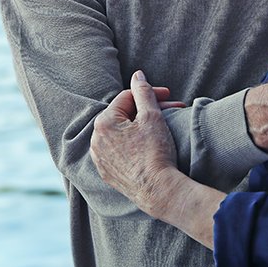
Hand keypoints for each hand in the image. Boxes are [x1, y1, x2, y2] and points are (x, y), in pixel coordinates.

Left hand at [90, 71, 180, 215]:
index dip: (149, 93)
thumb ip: (143, 91)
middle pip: (124, 115)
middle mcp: (96, 141)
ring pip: (122, 133)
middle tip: (172, 110)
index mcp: (103, 123)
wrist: (158, 191)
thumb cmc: (155, 152)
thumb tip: (137, 75)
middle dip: (148, 110)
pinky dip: (133, 144)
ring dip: (141, 126)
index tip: (168, 95)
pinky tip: (149, 144)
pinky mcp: (108, 173)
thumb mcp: (152, 116)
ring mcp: (100, 159)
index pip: (127, 98)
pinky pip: (119, 151)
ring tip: (162, 126)